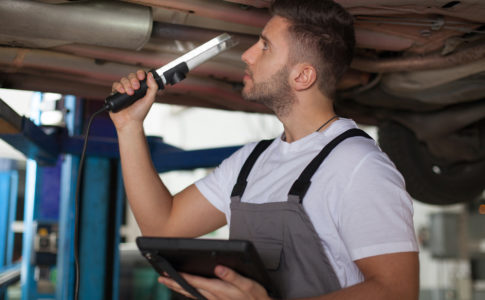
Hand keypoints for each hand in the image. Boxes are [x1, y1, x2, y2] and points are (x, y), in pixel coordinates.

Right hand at [109, 69, 158, 130]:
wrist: (129, 122)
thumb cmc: (140, 113)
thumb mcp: (150, 100)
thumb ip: (153, 87)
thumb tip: (151, 75)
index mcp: (141, 88)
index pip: (140, 76)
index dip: (140, 74)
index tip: (142, 77)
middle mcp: (132, 88)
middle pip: (131, 76)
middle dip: (134, 80)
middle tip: (136, 88)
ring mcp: (124, 90)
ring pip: (123, 80)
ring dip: (127, 84)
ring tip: (130, 93)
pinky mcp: (116, 94)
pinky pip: (115, 85)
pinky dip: (119, 86)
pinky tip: (122, 91)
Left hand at [158, 265, 272, 299]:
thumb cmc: (256, 297)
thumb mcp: (248, 285)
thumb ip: (233, 276)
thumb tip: (218, 267)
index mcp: (218, 290)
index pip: (194, 282)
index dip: (180, 277)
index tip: (168, 272)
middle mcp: (213, 296)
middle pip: (189, 289)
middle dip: (174, 283)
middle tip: (160, 277)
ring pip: (192, 293)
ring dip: (179, 288)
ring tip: (168, 282)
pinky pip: (198, 296)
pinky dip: (189, 292)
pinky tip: (187, 290)